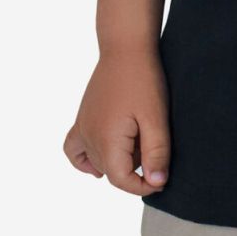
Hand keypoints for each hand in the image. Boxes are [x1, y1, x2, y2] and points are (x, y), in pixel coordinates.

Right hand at [63, 42, 172, 196]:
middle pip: (112, 173)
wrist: (126, 49)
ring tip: (138, 143)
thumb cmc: (144, 81)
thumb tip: (156, 183)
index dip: (144, 186)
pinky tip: (99, 158)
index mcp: (106, 141)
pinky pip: (73, 150)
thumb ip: (157, 153)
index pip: (122, 181)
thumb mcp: (156, 119)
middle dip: (136, 170)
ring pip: (97, 163)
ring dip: (119, 161)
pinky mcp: (82, 119)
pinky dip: (84, 160)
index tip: (163, 178)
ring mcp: (82, 128)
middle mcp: (88, 137)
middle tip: (156, 149)